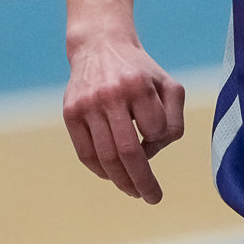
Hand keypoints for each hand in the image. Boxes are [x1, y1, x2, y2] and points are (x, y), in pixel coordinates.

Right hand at [62, 38, 186, 203]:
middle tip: (153, 197)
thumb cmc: (141, 72)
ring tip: (134, 191)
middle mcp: (111, 95)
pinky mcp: (70, 112)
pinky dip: (100, 170)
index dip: (159, 142)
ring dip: (121, 180)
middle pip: (128, 152)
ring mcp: (87, 105)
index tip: (157, 139)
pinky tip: (112, 176)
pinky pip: (85, 153)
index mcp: (139, 86)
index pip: (155, 131)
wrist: (100, 46)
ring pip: (105, 157)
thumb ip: (173, 120)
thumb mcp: (169, 86)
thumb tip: (153, 152)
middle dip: (142, 181)